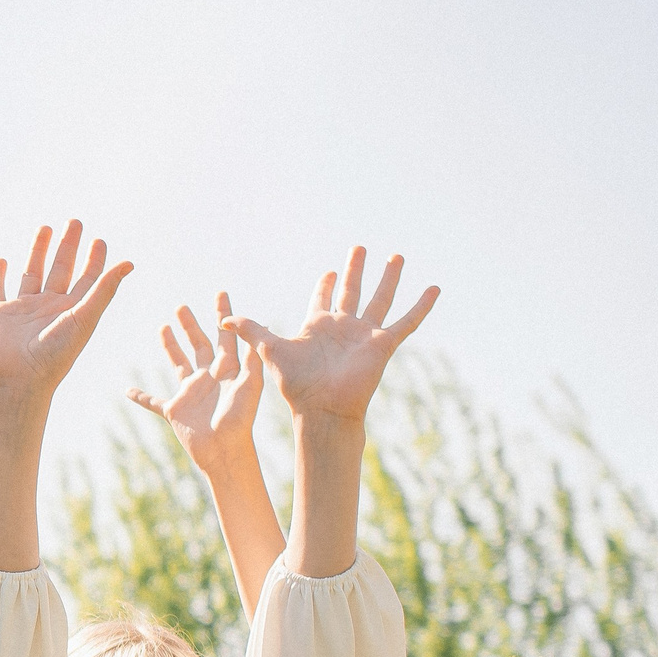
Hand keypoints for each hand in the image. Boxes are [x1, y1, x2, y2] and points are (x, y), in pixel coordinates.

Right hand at [0, 219, 132, 402]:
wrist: (18, 380)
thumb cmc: (54, 355)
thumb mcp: (84, 319)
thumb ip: (104, 289)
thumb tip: (130, 263)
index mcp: (71, 311)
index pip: (87, 279)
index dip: (94, 260)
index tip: (99, 241)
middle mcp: (49, 308)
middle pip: (61, 269)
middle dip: (68, 246)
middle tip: (76, 222)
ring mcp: (23, 309)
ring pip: (32, 272)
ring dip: (38, 250)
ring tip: (45, 227)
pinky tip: (1, 260)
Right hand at [129, 295, 264, 478]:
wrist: (225, 450)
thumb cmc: (241, 419)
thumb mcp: (250, 384)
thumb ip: (251, 356)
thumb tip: (258, 325)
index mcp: (227, 370)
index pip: (224, 336)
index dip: (222, 315)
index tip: (220, 293)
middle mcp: (208, 378)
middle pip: (198, 345)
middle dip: (191, 325)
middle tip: (182, 306)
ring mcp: (190, 393)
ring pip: (178, 363)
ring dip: (170, 347)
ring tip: (163, 328)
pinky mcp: (175, 410)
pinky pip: (154, 402)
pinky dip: (141, 397)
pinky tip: (128, 391)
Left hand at [227, 247, 435, 424]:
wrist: (321, 408)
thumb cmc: (295, 384)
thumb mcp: (269, 349)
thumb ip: (250, 330)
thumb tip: (223, 318)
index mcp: (317, 326)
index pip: (322, 299)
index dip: (325, 285)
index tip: (329, 272)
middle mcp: (343, 327)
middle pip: (352, 291)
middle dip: (356, 270)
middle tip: (359, 248)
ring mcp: (365, 335)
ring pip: (381, 299)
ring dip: (388, 278)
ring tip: (397, 256)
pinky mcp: (383, 344)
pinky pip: (407, 322)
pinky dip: (421, 306)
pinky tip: (434, 289)